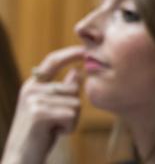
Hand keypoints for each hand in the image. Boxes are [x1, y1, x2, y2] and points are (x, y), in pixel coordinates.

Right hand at [2, 46, 83, 163]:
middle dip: (73, 109)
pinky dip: (69, 128)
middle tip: (57, 123)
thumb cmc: (40, 134)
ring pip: (75, 103)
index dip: (70, 54)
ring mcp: (34, 100)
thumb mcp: (52, 108)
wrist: (21, 157)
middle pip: (73, 89)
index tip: (85, 50)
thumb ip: (62, 90)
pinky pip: (71, 115)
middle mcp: (31, 89)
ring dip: (72, 120)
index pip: (52, 61)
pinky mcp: (39, 113)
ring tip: (53, 128)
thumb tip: (77, 72)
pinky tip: (54, 133)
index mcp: (33, 85)